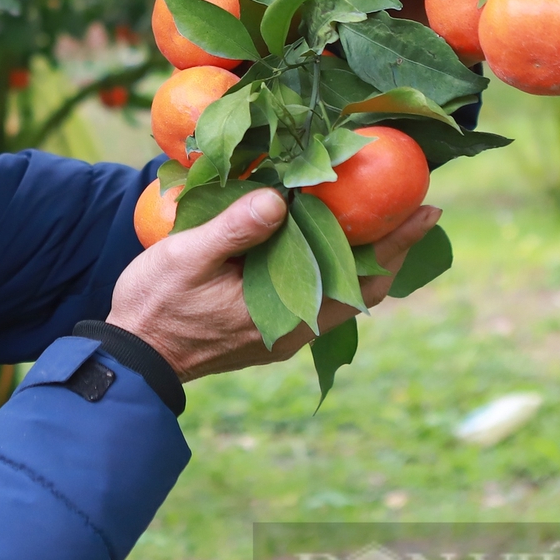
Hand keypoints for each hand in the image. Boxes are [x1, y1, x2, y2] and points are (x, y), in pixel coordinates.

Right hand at [108, 192, 442, 382]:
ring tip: (384, 221)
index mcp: (286, 312)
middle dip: (393, 248)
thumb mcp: (189, 258)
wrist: (133, 358)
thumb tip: (279, 200)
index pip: (359, 277)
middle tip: (419, 208)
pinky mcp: (270, 329)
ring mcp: (285, 332)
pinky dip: (335, 269)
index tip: (427, 211)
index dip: (395, 243)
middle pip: (363, 289)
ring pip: (343, 295)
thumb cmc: (157, 305)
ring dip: (365, 259)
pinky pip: (319, 297)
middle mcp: (296, 328)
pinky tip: (330, 243)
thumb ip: (236, 230)